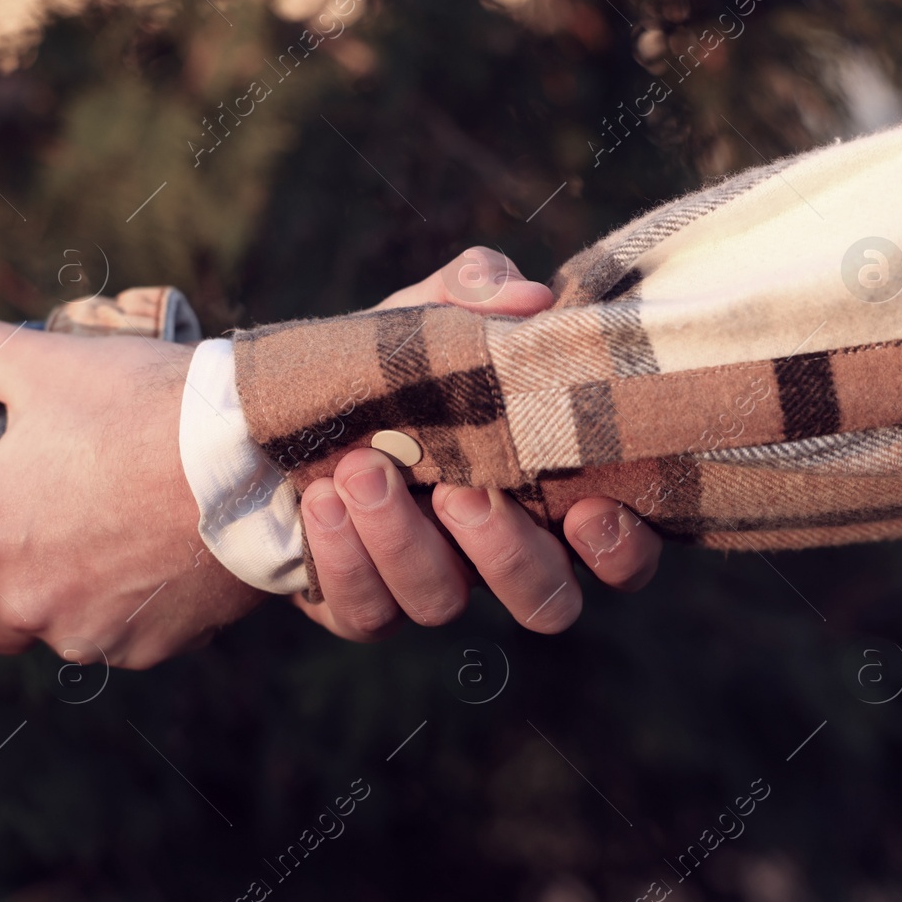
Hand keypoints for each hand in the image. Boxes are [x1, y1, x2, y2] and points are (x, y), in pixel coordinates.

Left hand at [0, 314, 262, 669]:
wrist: (254, 453)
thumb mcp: (42, 362)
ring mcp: (95, 634)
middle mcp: (29, 607)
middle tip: (50, 523)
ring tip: (114, 528)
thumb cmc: (139, 403)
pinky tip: (161, 550)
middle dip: (11, 587)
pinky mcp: (155, 647)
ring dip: (76, 599)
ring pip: (63, 633)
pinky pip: (126, 640)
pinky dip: (136, 610)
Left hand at [292, 248, 660, 640]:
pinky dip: (343, 556)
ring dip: (403, 539)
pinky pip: (366, 610)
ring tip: (364, 468)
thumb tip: (531, 297)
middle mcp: (500, 557)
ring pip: (443, 603)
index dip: (620, 549)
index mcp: (546, 495)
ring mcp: (432, 588)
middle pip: (546, 601)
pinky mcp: (363, 606)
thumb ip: (479, 291)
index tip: (588, 508)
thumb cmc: (386, 369)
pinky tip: (321, 499)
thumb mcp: (428, 316)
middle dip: (507, 553)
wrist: (280, 415)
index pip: (622, 555)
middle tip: (458, 492)